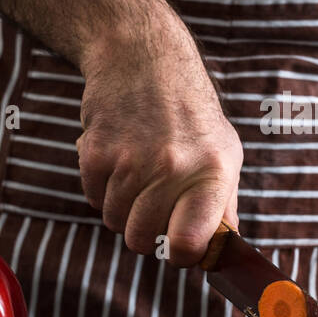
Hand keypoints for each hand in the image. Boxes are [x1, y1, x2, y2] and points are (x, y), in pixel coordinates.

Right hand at [76, 19, 241, 266]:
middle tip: (153, 205)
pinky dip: (102, 188)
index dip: (181, 256)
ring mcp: (131, 161)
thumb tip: (220, 250)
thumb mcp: (224, 152)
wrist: (143, 59)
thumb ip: (223, 204)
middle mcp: (173, 168)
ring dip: (122, 207)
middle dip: (145, 232)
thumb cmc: (190, 113)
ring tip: (138, 172)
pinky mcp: (96, 152)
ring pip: (114, 221)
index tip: (179, 248)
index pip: (189, 244)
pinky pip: (93, 198)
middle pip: (142, 241)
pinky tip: (118, 157)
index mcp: (212, 173)